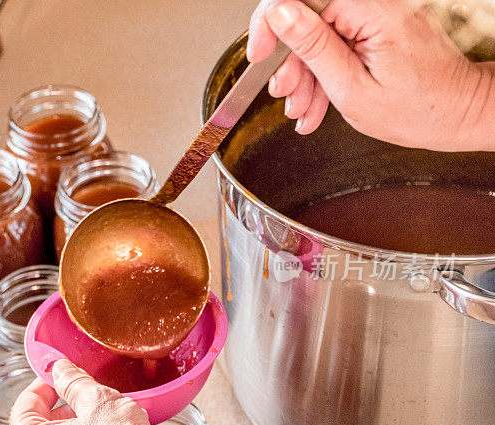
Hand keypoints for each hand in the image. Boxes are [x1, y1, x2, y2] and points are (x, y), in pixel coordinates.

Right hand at [247, 0, 494, 150]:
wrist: (461, 116)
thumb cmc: (419, 111)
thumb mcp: (352, 88)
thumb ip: (314, 47)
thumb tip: (279, 11)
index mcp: (372, 11)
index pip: (301, 1)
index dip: (271, 27)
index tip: (259, 55)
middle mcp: (377, 4)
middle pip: (308, 22)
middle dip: (292, 64)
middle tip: (287, 96)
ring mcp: (379, 16)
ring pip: (320, 38)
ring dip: (306, 77)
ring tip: (303, 110)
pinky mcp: (380, 29)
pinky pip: (339, 44)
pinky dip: (324, 75)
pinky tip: (317, 103)